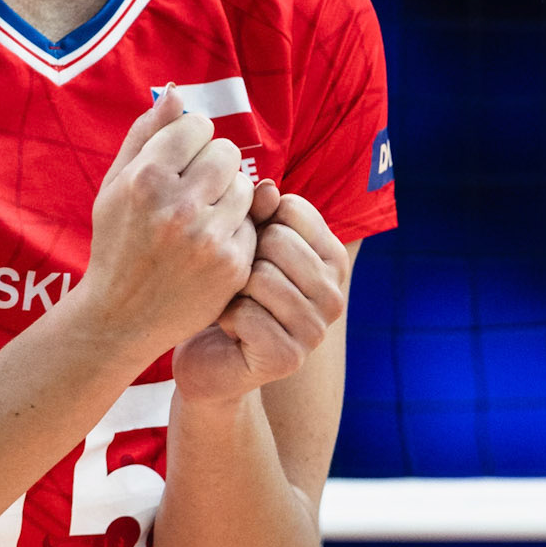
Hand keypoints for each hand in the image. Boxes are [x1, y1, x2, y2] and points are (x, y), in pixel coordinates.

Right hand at [72, 89, 256, 363]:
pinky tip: (210, 245)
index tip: (179, 162)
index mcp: (146, 178)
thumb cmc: (116, 243)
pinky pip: (252, 224)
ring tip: (202, 217)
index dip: (191, 141)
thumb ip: (145, 135)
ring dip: (228, 196)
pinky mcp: (232, 264)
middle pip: (227, 152)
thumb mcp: (114, 186)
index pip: (198, 127)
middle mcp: (178, 205)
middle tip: (194, 189)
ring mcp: (208, 237)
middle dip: (213, 165)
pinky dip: (235, 230)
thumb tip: (176, 92)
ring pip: (246, 186)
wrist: (121, 316)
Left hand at [171, 187, 348, 402]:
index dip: (256, 223)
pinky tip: (230, 330)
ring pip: (261, 277)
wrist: (210, 360)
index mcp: (333, 260)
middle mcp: (335, 296)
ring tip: (236, 305)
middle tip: (240, 284)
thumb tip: (268, 187)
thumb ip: (257, 214)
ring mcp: (316, 330)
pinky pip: (246, 314)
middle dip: (243, 257)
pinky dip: (226, 318)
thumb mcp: (243, 245)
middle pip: (277, 241)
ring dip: (233, 289)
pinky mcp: (289, 358)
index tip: (251, 251)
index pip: (293, 209)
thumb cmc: (229, 294)